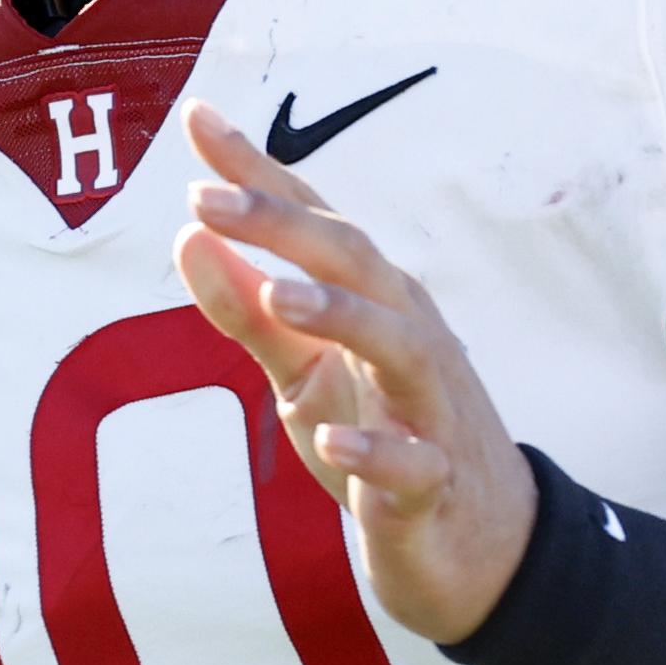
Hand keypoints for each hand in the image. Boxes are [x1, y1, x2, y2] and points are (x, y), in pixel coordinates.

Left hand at [172, 100, 535, 643]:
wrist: (479, 546)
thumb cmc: (382, 433)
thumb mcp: (303, 370)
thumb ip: (246, 309)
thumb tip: (186, 235)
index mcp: (372, 302)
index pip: (314, 222)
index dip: (257, 173)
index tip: (196, 119)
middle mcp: (407, 338)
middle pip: (356, 264)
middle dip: (285, 227)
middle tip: (206, 200)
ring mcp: (427, 411)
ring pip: (400, 348)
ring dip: (342, 317)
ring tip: (279, 296)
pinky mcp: (434, 487)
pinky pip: (414, 466)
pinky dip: (376, 455)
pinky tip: (335, 446)